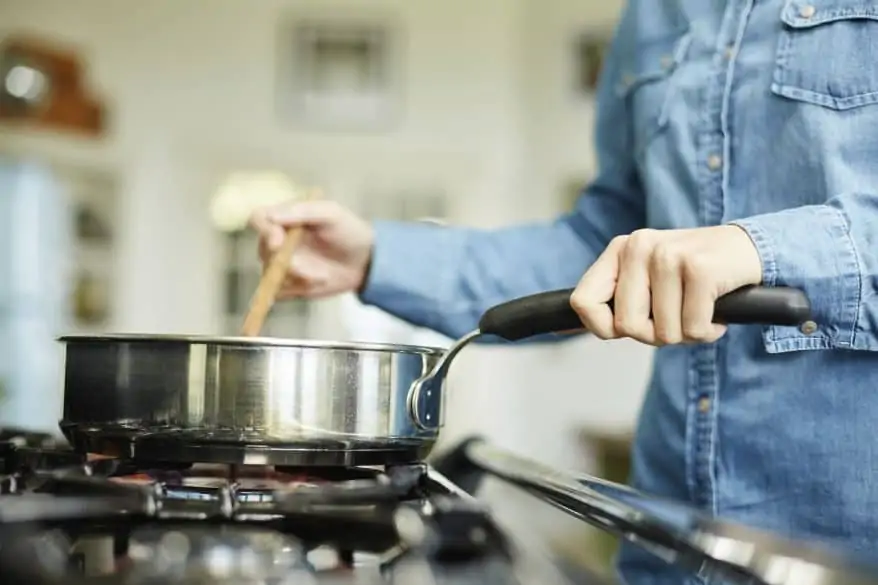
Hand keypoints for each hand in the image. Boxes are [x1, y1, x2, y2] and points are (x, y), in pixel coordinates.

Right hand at [248, 199, 373, 298]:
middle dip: (285, 262)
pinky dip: (298, 290)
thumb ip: (302, 211)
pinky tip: (319, 283)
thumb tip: (271, 216)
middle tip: (308, 270)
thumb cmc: (349, 230)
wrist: (365, 261)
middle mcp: (278, 241)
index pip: (259, 219)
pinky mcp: (289, 284)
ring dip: (296, 278)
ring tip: (322, 276)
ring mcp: (282, 264)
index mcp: (285, 218)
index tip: (278, 242)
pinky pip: (280, 292)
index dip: (263, 230)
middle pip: (263, 250)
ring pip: (270, 274)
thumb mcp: (331, 213)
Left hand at [570, 225, 762, 344]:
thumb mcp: (645, 281)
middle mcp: (639, 246)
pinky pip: (692, 329)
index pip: (582, 302)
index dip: (602, 328)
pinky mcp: (699, 268)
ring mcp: (668, 255)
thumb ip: (610, 302)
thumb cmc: (692, 276)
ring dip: (686, 334)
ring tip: (699, 309)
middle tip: (677, 317)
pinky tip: (716, 311)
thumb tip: (560, 329)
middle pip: (626, 326)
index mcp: (620, 250)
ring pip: (662, 332)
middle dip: (655, 334)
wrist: (749, 251)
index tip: (626, 329)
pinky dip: (708, 331)